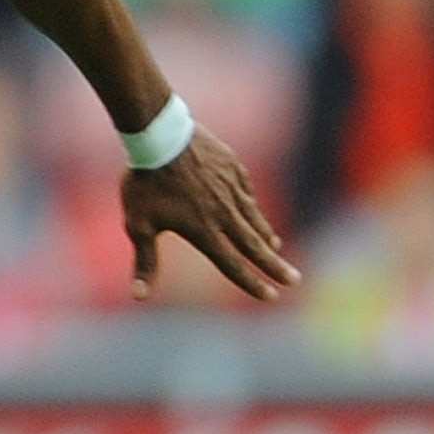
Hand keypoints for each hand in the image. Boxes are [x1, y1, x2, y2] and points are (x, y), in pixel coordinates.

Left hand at [122, 124, 298, 301]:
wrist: (159, 135)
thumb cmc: (144, 183)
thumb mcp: (138, 225)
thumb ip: (144, 262)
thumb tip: (139, 297)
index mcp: (203, 230)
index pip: (232, 264)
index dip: (251, 282)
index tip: (270, 296)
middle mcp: (224, 213)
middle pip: (253, 246)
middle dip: (275, 266)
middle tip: (295, 280)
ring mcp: (232, 190)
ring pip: (254, 220)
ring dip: (266, 239)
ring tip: (276, 250)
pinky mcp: (234, 170)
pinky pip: (248, 195)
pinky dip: (254, 210)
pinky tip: (255, 215)